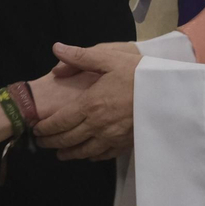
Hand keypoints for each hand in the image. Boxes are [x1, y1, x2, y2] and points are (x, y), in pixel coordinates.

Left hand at [35, 43, 140, 160]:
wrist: (168, 91)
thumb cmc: (137, 72)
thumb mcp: (109, 58)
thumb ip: (80, 56)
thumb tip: (56, 48)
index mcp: (90, 104)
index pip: (60, 121)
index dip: (46, 127)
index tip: (36, 129)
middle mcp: (98, 125)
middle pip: (68, 139)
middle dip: (52, 142)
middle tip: (42, 143)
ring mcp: (112, 137)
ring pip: (84, 151)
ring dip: (69, 153)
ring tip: (60, 154)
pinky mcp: (126, 143)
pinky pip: (104, 154)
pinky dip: (92, 156)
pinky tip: (88, 155)